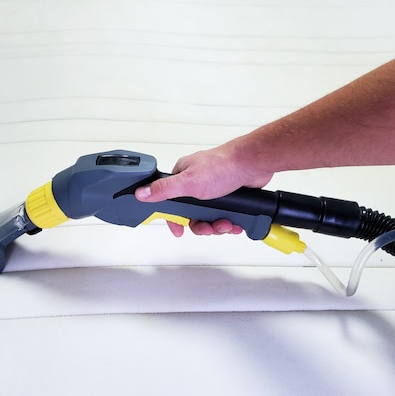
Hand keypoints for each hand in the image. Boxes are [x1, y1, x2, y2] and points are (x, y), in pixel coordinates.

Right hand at [135, 139, 273, 236]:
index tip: (178, 230)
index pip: (169, 202)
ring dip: (217, 225)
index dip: (174, 219)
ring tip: (225, 223)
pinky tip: (234, 222)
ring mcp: (213, 190)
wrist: (253, 164)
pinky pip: (223, 216)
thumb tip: (141, 193)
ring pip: (208, 217)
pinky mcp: (228, 196)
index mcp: (182, 177)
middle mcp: (196, 183)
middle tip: (209, 227)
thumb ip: (164, 190)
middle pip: (191, 214)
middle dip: (202, 225)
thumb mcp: (188, 182)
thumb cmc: (222, 167)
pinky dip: (229, 222)